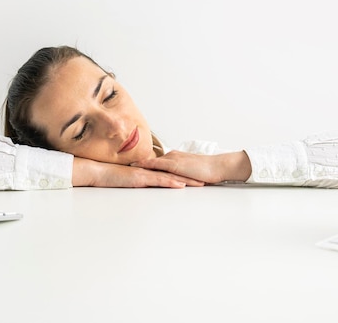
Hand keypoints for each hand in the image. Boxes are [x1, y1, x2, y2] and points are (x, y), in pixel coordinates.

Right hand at [71, 157, 204, 187]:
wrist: (96, 171)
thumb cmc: (109, 177)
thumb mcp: (127, 181)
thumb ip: (138, 181)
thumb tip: (148, 186)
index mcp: (147, 171)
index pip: (168, 173)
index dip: (183, 175)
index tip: (195, 178)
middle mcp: (148, 171)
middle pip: (173, 173)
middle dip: (190, 177)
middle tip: (205, 180)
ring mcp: (145, 174)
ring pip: (170, 176)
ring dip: (185, 180)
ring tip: (199, 184)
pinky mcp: (140, 178)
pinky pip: (158, 180)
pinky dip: (170, 182)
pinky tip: (180, 184)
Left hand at [130, 150, 251, 183]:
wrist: (218, 167)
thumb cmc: (208, 171)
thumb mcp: (191, 173)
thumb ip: (181, 175)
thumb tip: (174, 180)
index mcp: (174, 158)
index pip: (154, 161)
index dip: (141, 163)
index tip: (129, 166)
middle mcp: (171, 156)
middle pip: (149, 160)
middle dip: (135, 163)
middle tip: (119, 165)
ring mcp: (172, 159)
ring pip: (150, 162)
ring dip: (137, 164)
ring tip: (122, 166)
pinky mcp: (175, 165)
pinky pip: (157, 165)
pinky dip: (146, 165)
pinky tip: (136, 167)